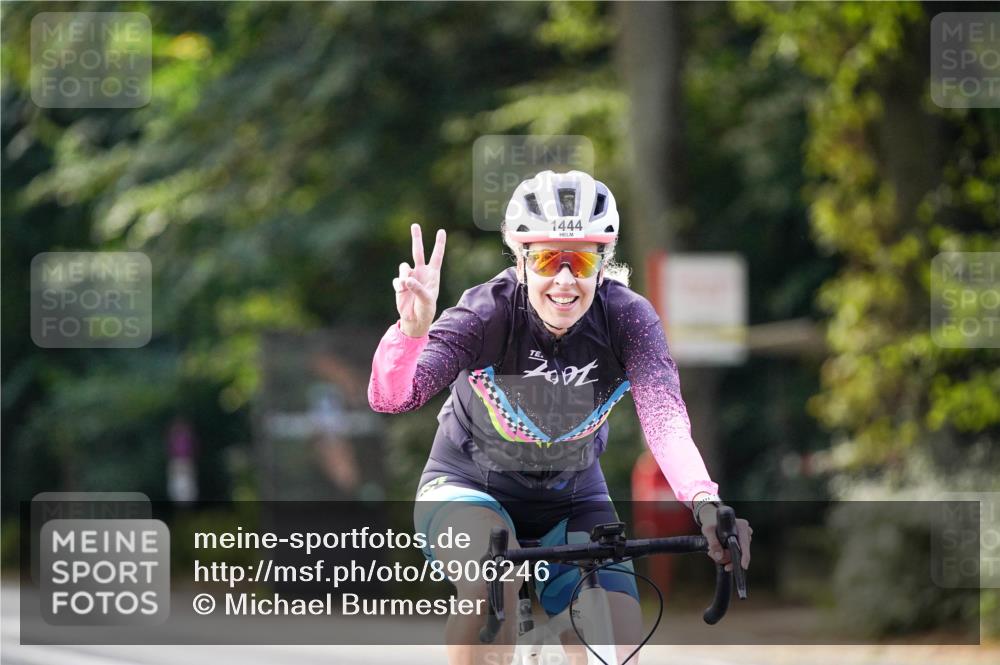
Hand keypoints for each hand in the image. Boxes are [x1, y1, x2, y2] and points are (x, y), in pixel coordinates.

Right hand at [394, 223, 445, 337]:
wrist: (414, 320)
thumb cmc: (425, 310)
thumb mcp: (426, 300)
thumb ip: (418, 288)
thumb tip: (407, 279)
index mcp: (432, 274)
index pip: (436, 256)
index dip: (439, 244)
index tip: (441, 231)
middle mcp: (421, 272)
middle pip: (418, 252)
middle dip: (417, 238)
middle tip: (415, 225)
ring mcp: (410, 277)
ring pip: (404, 267)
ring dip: (404, 275)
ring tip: (406, 287)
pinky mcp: (400, 284)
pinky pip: (397, 280)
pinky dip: (398, 286)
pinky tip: (401, 293)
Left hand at [699, 507, 751, 571]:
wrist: (711, 519)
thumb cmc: (710, 522)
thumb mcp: (708, 530)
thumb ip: (713, 542)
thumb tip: (719, 556)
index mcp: (742, 526)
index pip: (745, 545)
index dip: (745, 557)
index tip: (743, 566)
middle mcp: (746, 532)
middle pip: (740, 553)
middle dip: (726, 557)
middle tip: (711, 553)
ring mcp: (744, 539)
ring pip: (736, 555)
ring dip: (724, 557)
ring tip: (711, 550)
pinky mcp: (740, 544)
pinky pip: (734, 555)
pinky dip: (725, 556)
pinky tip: (717, 551)